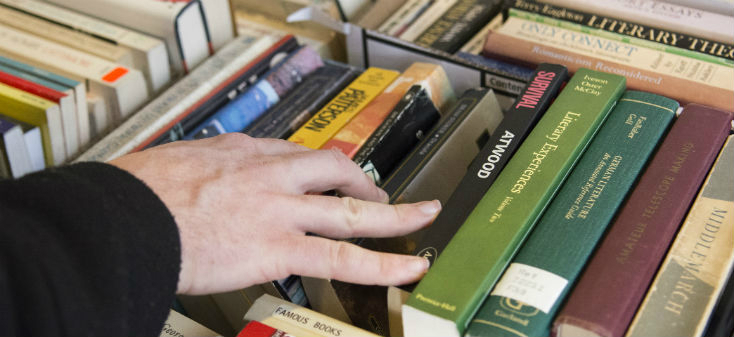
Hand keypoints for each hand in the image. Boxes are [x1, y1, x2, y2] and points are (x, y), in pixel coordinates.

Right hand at [109, 133, 439, 294]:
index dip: (318, 169)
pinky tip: (407, 270)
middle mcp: (268, 173)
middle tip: (383, 193)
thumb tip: (204, 185)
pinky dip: (382, 264)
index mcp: (240, 151)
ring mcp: (279, 209)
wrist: (121, 218)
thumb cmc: (134, 196)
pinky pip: (342, 258)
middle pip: (334, 169)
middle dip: (364, 181)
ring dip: (395, 215)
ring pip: (351, 211)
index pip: (294, 155)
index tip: (326, 177)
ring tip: (423, 218)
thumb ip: (203, 173)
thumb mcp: (173, 165)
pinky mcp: (278, 248)